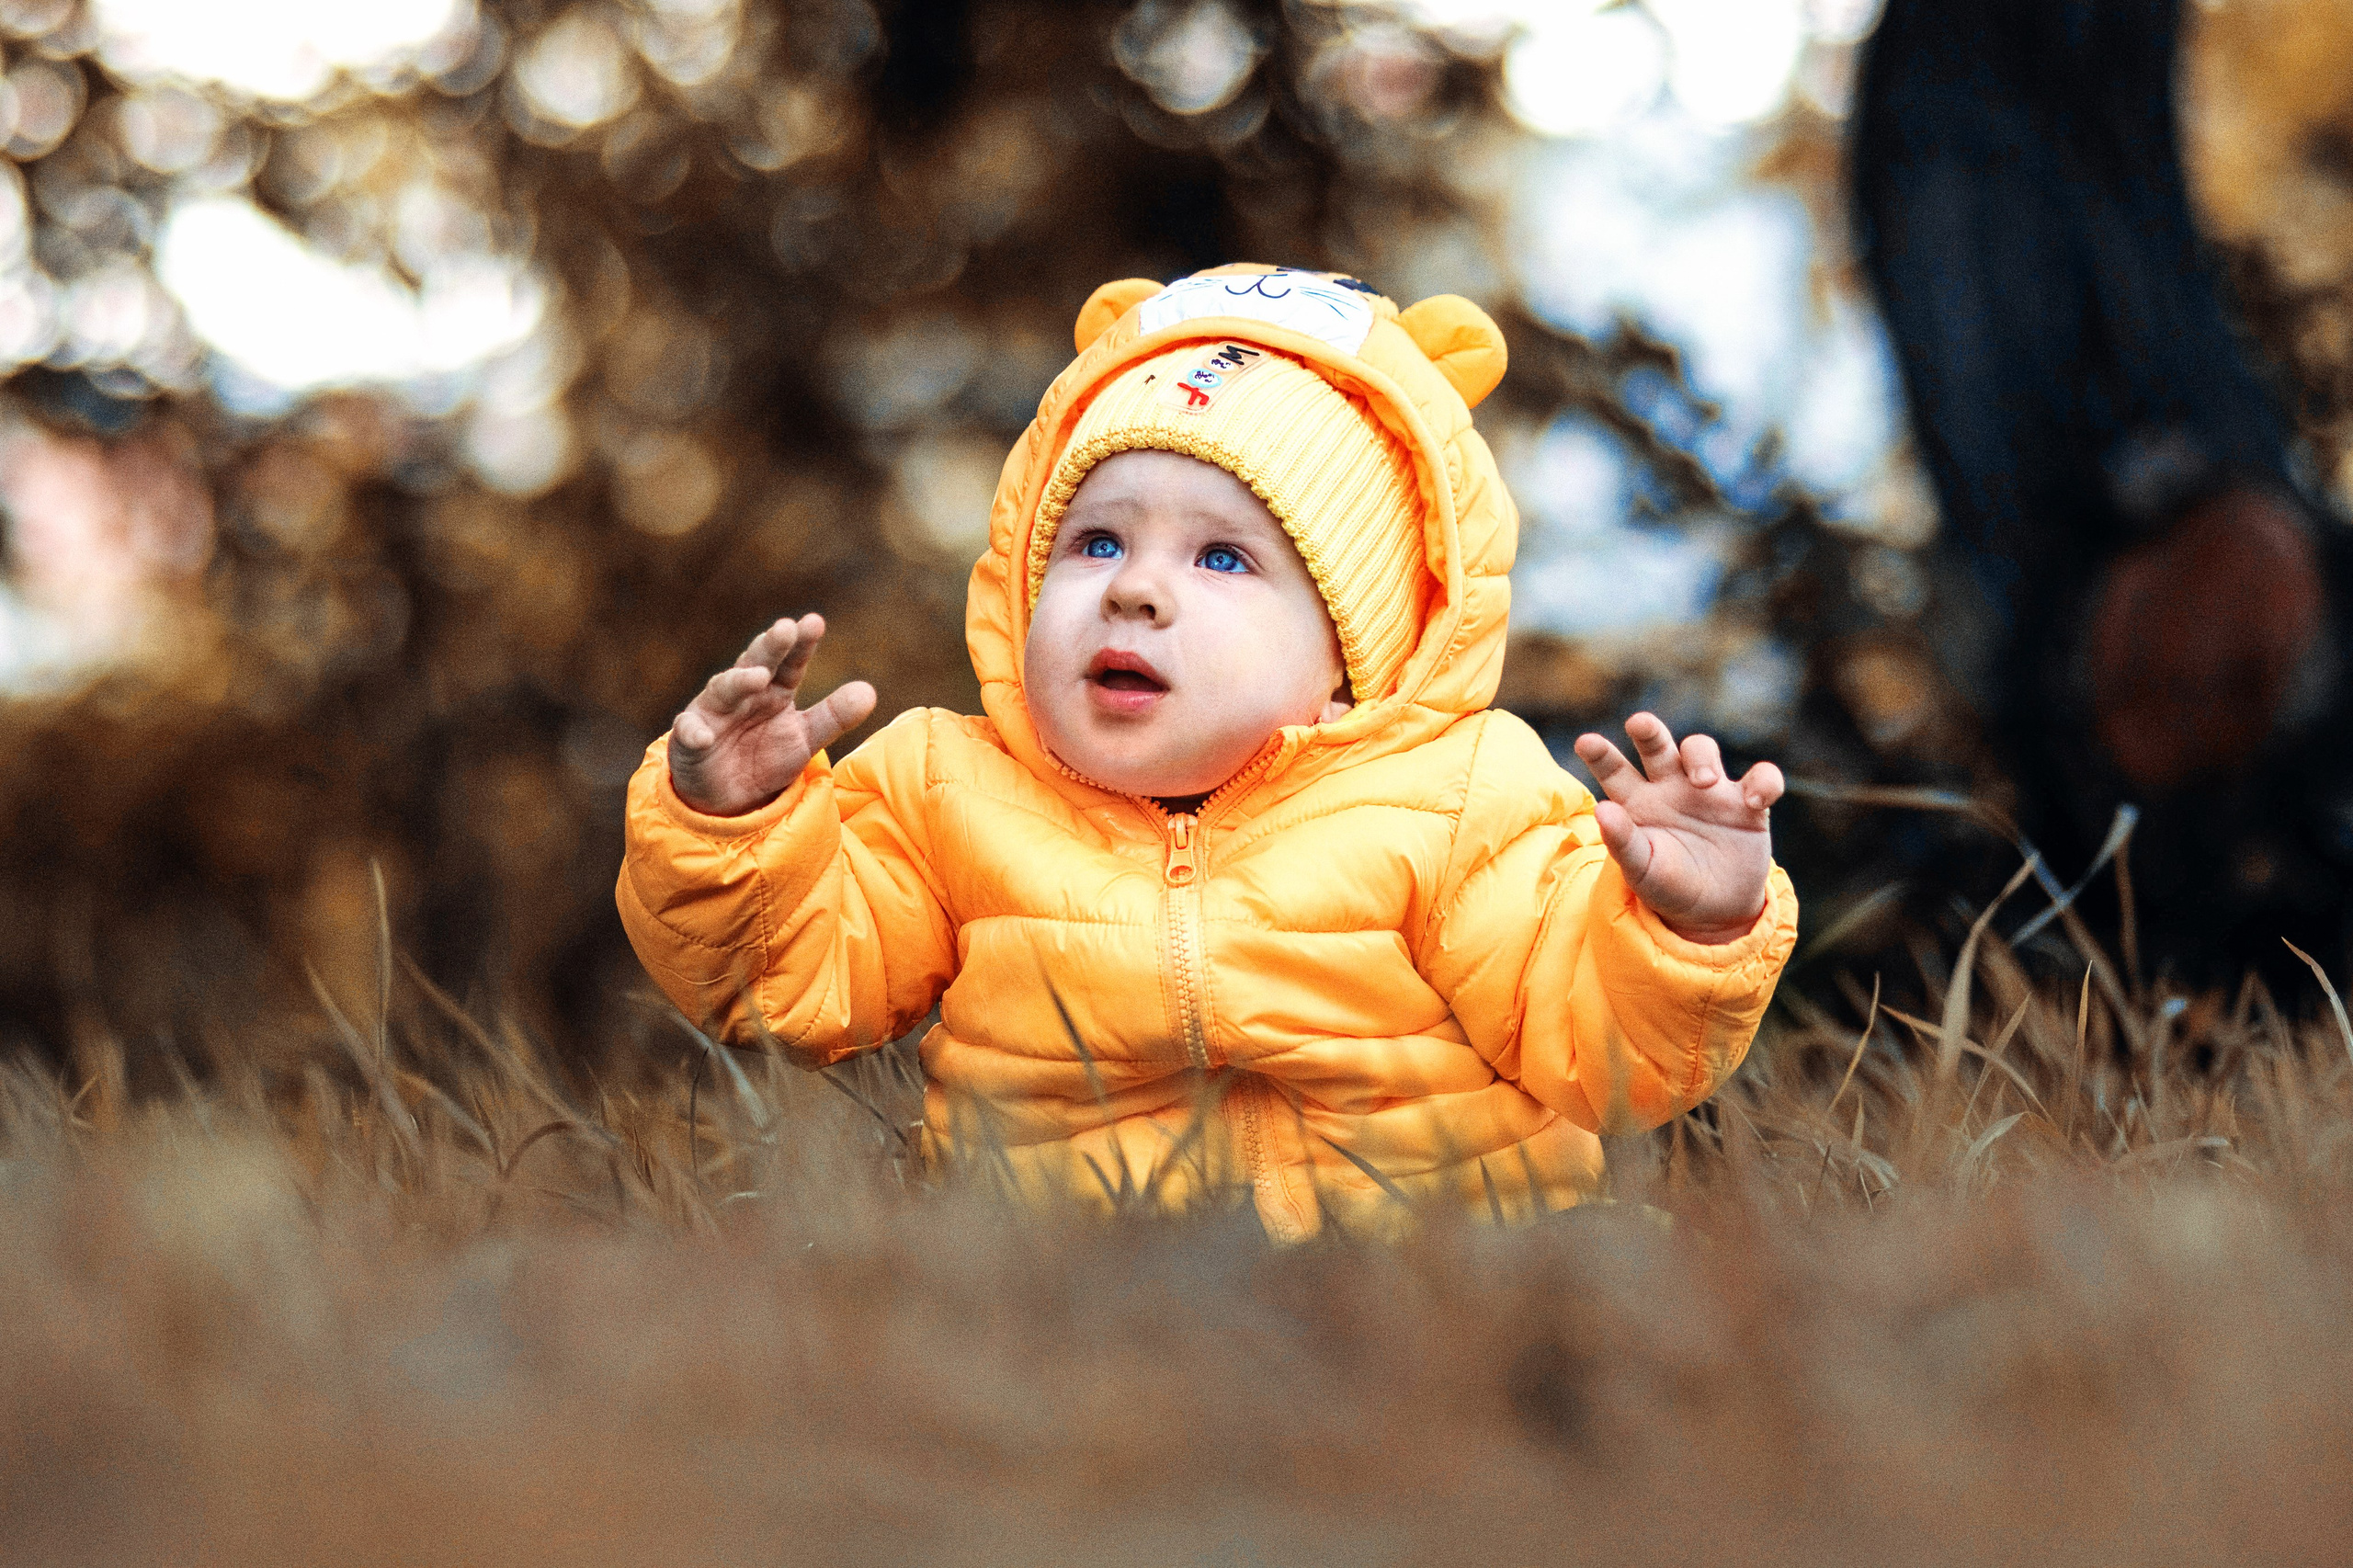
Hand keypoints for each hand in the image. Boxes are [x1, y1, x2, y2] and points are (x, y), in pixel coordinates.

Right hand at [668, 614, 876, 816]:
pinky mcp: (689, 738)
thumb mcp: (805, 739)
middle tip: (785, 629)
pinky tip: (703, 736)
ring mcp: (714, 712)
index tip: (815, 623)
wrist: (729, 798)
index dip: (802, 644)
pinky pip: (689, 732)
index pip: (791, 661)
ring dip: (739, 681)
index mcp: (775, 689)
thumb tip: (870, 692)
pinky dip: (694, 733)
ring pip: (723, 688)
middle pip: (757, 662)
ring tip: (758, 677)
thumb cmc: (766, 757)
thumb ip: (834, 717)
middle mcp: (743, 691)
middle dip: (770, 646)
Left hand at [1573, 713, 1782, 945]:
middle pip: (1657, 746)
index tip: (1585, 742)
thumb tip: (1601, 808)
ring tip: (1703, 782)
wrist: (1715, 912)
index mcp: (1637, 802)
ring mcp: (1709, 791)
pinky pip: (1762, 777)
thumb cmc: (1668, 887)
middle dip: (1649, 731)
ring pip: (1702, 749)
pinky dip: (1764, 782)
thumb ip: (1621, 841)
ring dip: (1701, 756)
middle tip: (1639, 724)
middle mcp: (1670, 787)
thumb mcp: (1641, 870)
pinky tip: (1753, 802)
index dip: (1601, 755)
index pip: (1614, 770)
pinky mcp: (1748, 804)